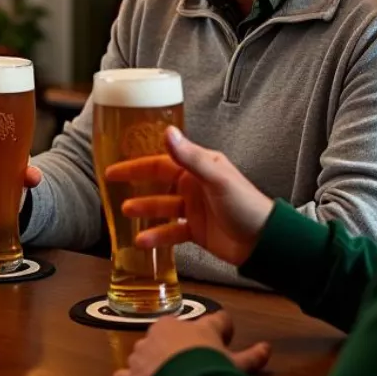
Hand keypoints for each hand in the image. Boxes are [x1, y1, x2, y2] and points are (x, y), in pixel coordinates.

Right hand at [105, 126, 273, 268]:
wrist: (264, 242)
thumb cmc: (246, 205)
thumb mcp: (217, 178)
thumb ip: (190, 157)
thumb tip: (168, 133)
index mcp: (199, 168)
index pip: (161, 161)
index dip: (137, 163)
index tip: (115, 167)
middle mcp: (194, 186)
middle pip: (158, 182)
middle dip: (136, 184)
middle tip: (112, 186)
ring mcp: (195, 209)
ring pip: (162, 207)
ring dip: (144, 209)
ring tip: (125, 213)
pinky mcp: (196, 231)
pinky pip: (171, 232)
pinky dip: (157, 236)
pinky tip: (142, 242)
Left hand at [111, 310, 270, 375]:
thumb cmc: (213, 370)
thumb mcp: (237, 364)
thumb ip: (251, 356)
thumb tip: (268, 347)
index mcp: (189, 326)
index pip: (209, 323)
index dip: (220, 332)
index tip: (225, 341)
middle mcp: (160, 333)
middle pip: (172, 338)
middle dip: (181, 350)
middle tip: (195, 369)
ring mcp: (141, 355)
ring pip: (146, 355)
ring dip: (154, 366)